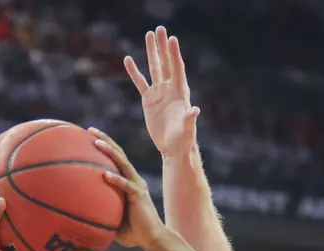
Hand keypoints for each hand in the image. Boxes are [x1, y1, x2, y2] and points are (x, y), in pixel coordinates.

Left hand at [89, 130, 163, 250]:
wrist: (152, 239)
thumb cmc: (132, 231)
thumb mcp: (112, 218)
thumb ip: (100, 211)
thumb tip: (79, 214)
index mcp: (128, 181)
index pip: (116, 158)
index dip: (105, 146)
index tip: (89, 136)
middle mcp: (133, 179)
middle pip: (118, 153)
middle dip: (105, 140)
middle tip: (90, 130)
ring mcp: (137, 185)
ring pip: (122, 163)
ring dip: (109, 151)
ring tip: (96, 143)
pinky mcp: (138, 195)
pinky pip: (125, 185)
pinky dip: (116, 179)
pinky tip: (105, 174)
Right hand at [125, 27, 199, 159]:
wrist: (172, 147)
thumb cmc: (183, 140)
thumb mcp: (187, 131)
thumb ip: (190, 120)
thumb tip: (195, 111)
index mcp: (180, 92)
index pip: (177, 69)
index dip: (174, 54)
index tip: (172, 39)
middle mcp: (170, 88)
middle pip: (166, 62)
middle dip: (162, 46)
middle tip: (159, 29)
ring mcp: (159, 92)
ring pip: (154, 68)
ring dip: (151, 52)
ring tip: (149, 34)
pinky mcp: (149, 100)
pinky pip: (140, 82)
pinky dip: (134, 72)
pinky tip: (128, 59)